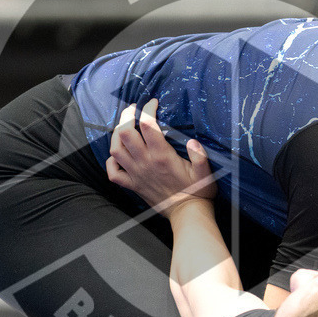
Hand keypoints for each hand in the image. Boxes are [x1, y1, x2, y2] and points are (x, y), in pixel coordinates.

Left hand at [107, 98, 215, 214]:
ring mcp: (136, 175)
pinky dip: (111, 161)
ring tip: (123, 125)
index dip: (148, 109)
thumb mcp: (206, 173)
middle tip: (133, 108)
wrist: (187, 214)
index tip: (153, 102)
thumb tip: (193, 142)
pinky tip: (118, 154)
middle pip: (125, 133)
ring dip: (115, 134)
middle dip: (126, 116)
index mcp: (162, 157)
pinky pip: (113, 172)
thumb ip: (200, 156)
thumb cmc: (198, 193)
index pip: (148, 126)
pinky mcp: (132, 186)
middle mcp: (145, 163)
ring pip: (115, 150)